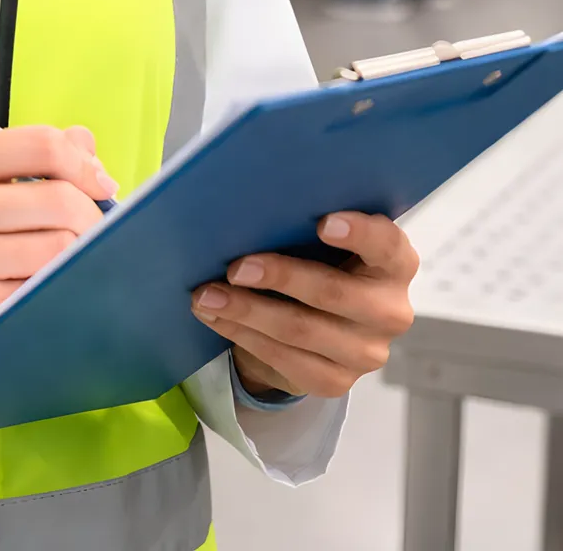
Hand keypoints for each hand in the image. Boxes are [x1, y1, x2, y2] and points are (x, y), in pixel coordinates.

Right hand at [0, 126, 119, 387]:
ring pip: (60, 249)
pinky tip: (46, 289)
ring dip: (78, 257)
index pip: (42, 145)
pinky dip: (58, 289)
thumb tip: (86, 144)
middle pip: (61, 200)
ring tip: (65, 262)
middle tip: (92, 234)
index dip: (85, 164)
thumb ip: (26, 158)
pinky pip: (43, 290)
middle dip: (92, 219)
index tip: (99, 186)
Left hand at [191, 212, 419, 397]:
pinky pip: (283, 358)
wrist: (312, 334)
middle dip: (280, 278)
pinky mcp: (336, 381)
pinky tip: (216, 318)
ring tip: (207, 296)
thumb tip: (252, 220)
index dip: (360, 233)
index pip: (388, 246)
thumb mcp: (320, 250)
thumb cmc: (316, 272)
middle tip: (235, 268)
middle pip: (333, 293)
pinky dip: (243, 335)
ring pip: (300, 330)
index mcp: (395, 266)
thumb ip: (305, 235)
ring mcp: (367, 353)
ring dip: (246, 311)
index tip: (323, 222)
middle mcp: (390, 311)